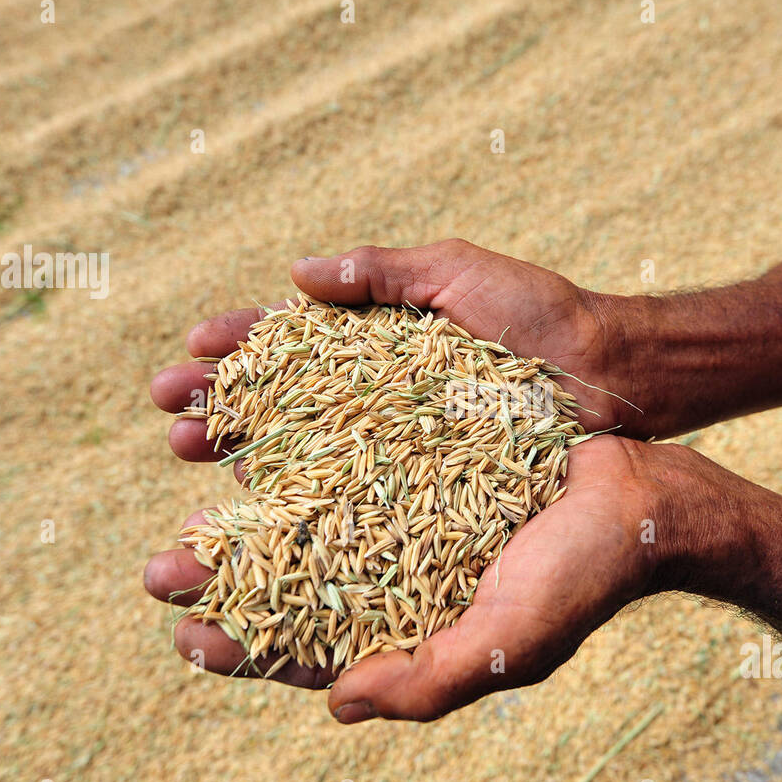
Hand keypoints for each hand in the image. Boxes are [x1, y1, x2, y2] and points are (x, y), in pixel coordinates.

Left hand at [144, 435, 683, 719]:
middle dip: (226, 575)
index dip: (246, 651)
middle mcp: (400, 572)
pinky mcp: (423, 455)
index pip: (312, 653)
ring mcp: (408, 510)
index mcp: (414, 629)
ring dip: (249, 491)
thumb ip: (426, 682)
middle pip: (292, 578)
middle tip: (162, 566)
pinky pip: (347, 446)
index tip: (186, 634)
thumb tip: (333, 704)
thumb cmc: (586, 576)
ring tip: (192, 470)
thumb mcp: (509, 644)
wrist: (645, 493)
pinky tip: (260, 418)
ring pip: (307, 505)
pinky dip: (300, 434)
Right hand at [149, 239, 643, 470]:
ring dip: (244, 452)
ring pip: (306, 450)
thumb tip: (295, 276)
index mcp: (382, 339)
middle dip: (223, 400)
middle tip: (167, 413)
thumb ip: (383, 269)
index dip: (240, 344)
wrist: (614, 378)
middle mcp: (381, 395)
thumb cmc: (541, 318)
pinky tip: (260, 512)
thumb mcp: (458, 272)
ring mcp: (400, 443)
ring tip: (189, 458)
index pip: (294, 340)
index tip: (191, 349)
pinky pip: (356, 494)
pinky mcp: (427, 486)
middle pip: (284, 398)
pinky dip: (307, 501)